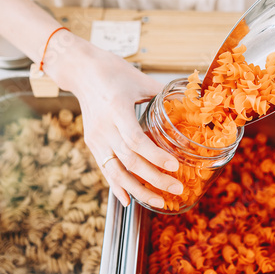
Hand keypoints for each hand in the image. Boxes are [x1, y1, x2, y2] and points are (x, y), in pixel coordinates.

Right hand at [47, 31, 182, 207]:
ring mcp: (95, 138)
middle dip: (154, 178)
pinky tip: (129, 200)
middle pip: (129, 160)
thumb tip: (192, 101)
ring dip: (138, 190)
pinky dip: (117, 186)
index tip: (174, 167)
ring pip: (116, 171)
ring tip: (158, 201)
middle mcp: (103, 127)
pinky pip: (105, 169)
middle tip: (176, 189)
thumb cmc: (113, 72)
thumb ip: (164, 95)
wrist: (82, 71)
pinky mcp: (92, 144)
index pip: (135, 140)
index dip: (155, 156)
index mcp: (117, 109)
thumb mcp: (140, 80)